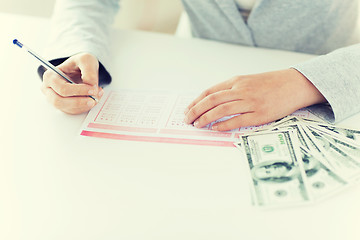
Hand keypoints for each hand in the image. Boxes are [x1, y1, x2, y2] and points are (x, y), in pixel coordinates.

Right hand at [41, 53, 103, 113]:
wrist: (82, 69)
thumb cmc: (80, 63)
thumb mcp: (86, 60)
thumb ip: (89, 71)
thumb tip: (92, 86)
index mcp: (50, 76)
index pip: (62, 88)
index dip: (78, 91)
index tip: (93, 89)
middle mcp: (49, 89)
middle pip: (60, 102)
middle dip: (79, 102)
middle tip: (94, 100)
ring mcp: (55, 99)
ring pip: (67, 109)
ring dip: (83, 106)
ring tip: (96, 97)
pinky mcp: (64, 106)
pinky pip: (73, 111)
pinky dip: (85, 108)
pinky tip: (93, 99)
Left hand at [184, 69, 326, 130]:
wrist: (294, 84)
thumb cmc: (269, 83)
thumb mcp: (247, 80)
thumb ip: (230, 89)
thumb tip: (211, 101)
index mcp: (236, 81)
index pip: (210, 92)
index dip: (196, 102)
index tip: (188, 110)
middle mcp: (241, 90)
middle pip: (212, 101)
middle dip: (196, 111)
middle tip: (187, 120)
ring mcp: (251, 102)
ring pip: (222, 110)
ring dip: (206, 118)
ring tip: (198, 125)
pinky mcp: (260, 115)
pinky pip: (237, 120)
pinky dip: (224, 125)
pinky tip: (215, 128)